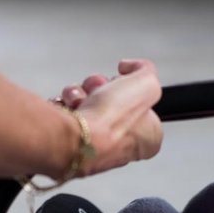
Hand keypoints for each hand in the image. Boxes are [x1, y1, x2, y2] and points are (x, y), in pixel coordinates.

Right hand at [56, 59, 162, 175]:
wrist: (79, 138)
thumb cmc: (112, 122)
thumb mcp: (147, 83)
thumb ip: (146, 70)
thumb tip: (132, 67)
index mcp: (147, 139)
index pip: (139, 105)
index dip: (128, 88)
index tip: (123, 84)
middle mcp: (122, 145)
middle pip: (111, 101)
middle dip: (101, 87)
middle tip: (101, 91)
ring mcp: (95, 144)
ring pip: (88, 104)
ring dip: (81, 93)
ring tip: (82, 99)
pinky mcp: (73, 142)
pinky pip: (69, 113)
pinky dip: (66, 104)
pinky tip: (71, 107)